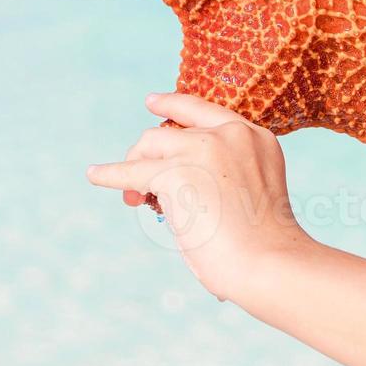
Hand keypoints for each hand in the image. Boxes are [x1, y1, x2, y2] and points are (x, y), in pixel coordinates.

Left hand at [86, 93, 314, 301]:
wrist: (270, 263)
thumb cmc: (264, 248)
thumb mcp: (251, 194)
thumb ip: (225, 177)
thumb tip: (175, 187)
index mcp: (256, 139)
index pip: (206, 111)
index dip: (174, 105)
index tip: (152, 102)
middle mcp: (230, 134)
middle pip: (171, 130)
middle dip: (150, 152)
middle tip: (140, 180)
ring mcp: (203, 148)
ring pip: (149, 144)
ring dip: (135, 167)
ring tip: (133, 199)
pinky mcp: (175, 172)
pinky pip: (130, 172)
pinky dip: (110, 174)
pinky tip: (95, 175)